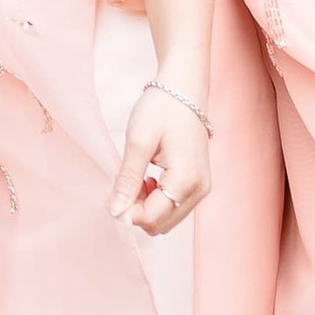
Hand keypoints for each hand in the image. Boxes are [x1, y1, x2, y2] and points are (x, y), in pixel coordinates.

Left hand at [110, 86, 210, 235]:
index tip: (113, 192)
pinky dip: (155, 200)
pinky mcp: (198, 185)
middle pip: (160, 224)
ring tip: (136, 177)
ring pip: (166, 219)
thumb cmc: (161, 110)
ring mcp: (201, 189)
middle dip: (136, 211)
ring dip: (145, 206)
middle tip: (124, 182)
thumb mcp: (138, 141)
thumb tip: (116, 212)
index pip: (152, 218)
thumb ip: (128, 179)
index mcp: (186, 180)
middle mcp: (199, 190)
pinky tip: (146, 178)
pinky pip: (173, 207)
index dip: (127, 212)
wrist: (184, 90)